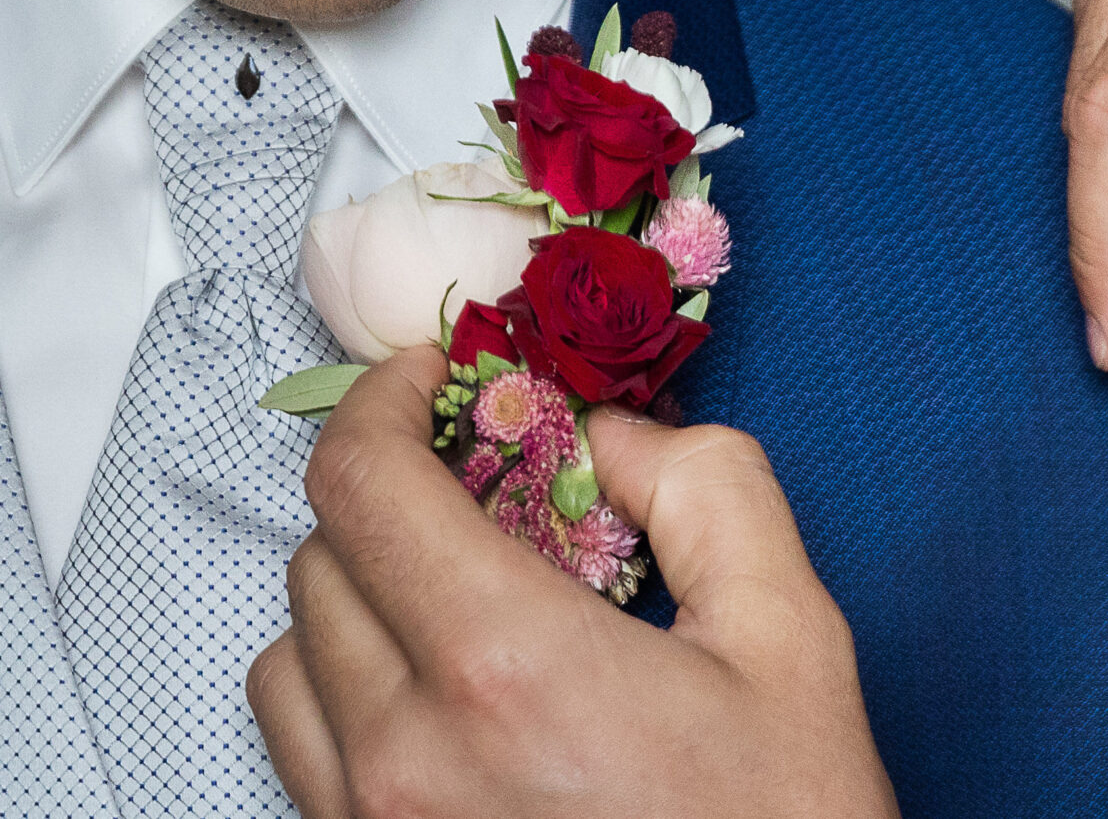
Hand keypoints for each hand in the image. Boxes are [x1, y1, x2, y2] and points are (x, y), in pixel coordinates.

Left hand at [248, 347, 900, 817]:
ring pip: (286, 661)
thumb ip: (708, 489)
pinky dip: (355, 697)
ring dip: (360, 603)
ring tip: (466, 605)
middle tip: (491, 490)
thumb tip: (612, 431)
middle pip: (319, 558)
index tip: (436, 379)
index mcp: (508, 668)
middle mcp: (406, 756)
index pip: (363, 483)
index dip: (387, 400)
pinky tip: (456, 702)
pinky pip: (305, 757)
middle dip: (398, 497)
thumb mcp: (792, 638)